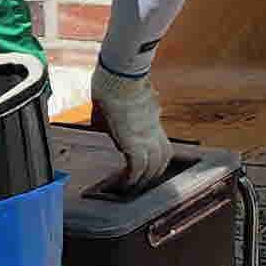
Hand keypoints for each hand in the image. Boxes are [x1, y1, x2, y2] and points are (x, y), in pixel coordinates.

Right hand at [92, 67, 178, 187]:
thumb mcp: (118, 101)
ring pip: (154, 164)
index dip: (155, 157)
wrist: (118, 76)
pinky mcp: (134, 140)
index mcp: (152, 118)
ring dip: (144, 179)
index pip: (161, 143)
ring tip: (132, 188)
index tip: (146, 166)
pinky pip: (138, 166)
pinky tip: (124, 184)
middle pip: (163, 156)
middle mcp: (154, 128)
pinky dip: (133, 178)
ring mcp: (147, 134)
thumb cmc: (115, 83)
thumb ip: (117, 112)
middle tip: (142, 182)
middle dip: (153, 172)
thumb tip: (102, 117)